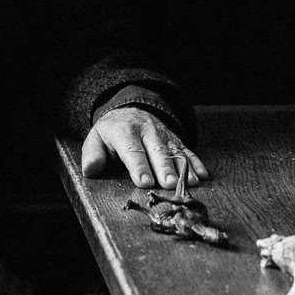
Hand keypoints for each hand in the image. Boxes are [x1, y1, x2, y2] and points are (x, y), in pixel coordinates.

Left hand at [81, 106, 210, 189]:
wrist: (129, 110)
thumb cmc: (111, 133)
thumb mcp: (95, 139)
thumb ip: (93, 154)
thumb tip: (91, 169)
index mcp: (125, 131)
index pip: (132, 150)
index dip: (139, 167)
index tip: (144, 182)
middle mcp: (147, 130)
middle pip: (157, 150)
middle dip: (164, 167)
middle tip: (169, 184)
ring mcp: (163, 134)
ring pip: (175, 150)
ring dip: (184, 167)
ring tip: (191, 183)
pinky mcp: (175, 138)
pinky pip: (187, 149)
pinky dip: (196, 162)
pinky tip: (202, 175)